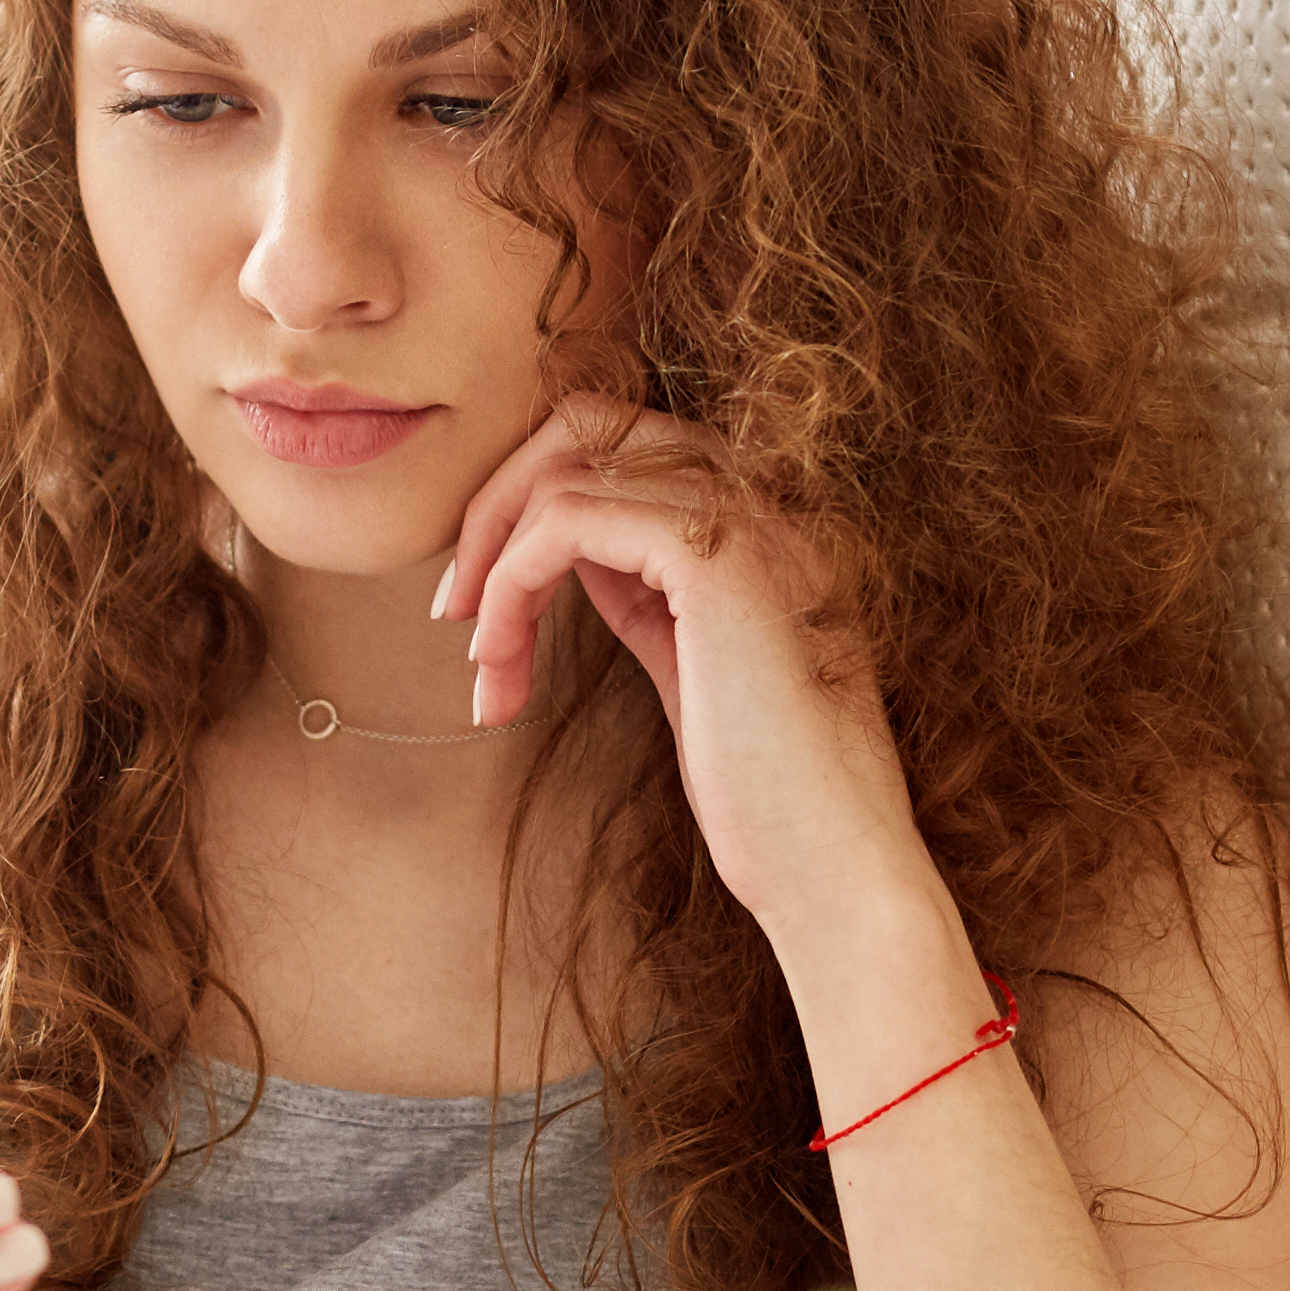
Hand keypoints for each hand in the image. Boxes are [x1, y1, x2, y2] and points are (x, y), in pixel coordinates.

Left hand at [432, 395, 932, 938]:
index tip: (484, 605)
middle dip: (494, 507)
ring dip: (491, 567)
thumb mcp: (692, 668)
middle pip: (584, 422)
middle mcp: (762, 499)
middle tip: (453, 611)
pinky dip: (510, 586)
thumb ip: (645, 594)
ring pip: (561, 473)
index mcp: (761, 521)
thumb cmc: (768, 796)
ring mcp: (746, 520)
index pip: (620, 443)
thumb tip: (566, 548)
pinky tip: (500, 664)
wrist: (836, 869)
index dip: (531, 504)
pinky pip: (564, 521)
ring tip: (483, 666)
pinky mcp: (716, 559)